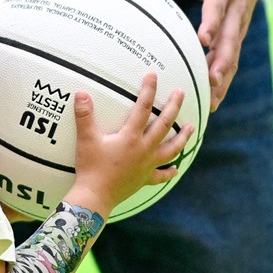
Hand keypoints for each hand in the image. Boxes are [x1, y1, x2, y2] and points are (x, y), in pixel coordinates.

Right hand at [65, 75, 190, 217]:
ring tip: (191, 127)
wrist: (96, 197)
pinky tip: (175, 169)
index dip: (148, 90)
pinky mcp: (144, 179)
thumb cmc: (91, 167)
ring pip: (171, 149)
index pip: (143, 108)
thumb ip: (84, 116)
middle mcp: (144, 149)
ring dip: (182, 137)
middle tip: (181, 93)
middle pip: (164, 125)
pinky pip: (161, 175)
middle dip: (173, 107)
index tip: (153, 75)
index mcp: (131, 137)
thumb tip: (81, 93)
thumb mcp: (85, 139)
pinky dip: (169, 172)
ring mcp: (147, 165)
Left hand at [151, 0, 268, 110]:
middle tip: (213, 79)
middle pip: (230, 39)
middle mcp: (235, 13)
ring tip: (213, 100)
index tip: (204, 40)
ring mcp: (238, 28)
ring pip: (233, 55)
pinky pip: (232, 62)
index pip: (217, 9)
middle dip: (222, 60)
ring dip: (224, 78)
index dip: (212, 24)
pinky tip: (213, 100)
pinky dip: (224, 81)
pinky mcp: (237, 39)